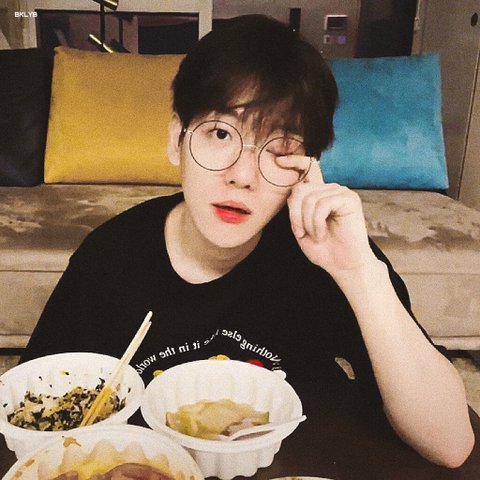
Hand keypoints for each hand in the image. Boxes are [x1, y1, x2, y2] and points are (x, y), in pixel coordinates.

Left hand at [280, 155, 377, 274]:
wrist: (343, 265)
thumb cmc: (324, 249)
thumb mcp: (301, 226)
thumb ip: (296, 206)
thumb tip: (294, 188)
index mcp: (319, 193)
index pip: (308, 169)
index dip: (294, 161)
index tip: (279, 161)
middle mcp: (330, 189)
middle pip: (300, 189)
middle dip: (295, 215)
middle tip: (302, 233)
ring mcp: (341, 192)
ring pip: (309, 198)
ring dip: (307, 222)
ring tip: (316, 236)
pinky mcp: (349, 199)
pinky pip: (321, 204)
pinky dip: (316, 223)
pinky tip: (322, 234)